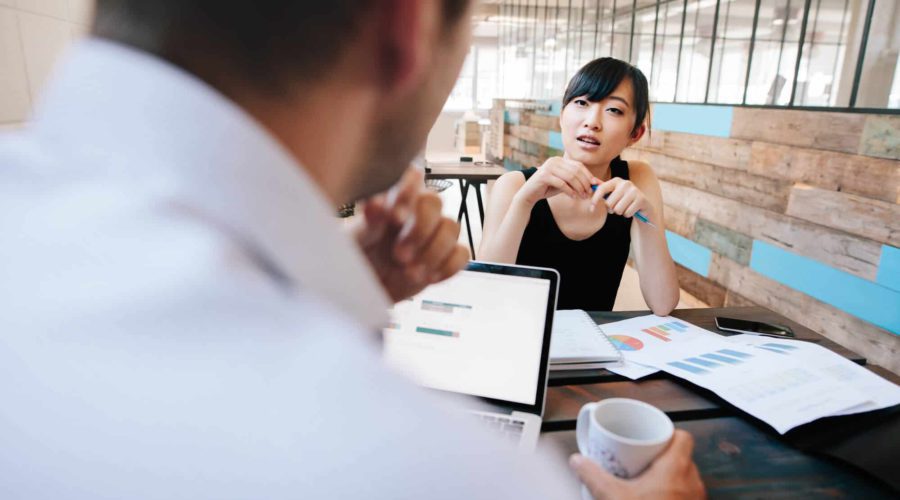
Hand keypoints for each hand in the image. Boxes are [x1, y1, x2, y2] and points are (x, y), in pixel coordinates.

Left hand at [352, 168, 468, 301]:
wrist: (366, 288)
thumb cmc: (357, 257)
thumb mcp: (354, 239)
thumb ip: (368, 221)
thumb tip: (377, 203)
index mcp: (394, 200)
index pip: (411, 178)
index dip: (409, 193)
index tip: (396, 218)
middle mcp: (416, 212)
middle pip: (435, 202)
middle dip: (420, 230)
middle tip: (399, 254)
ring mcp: (433, 234)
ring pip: (451, 227)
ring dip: (433, 252)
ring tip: (410, 272)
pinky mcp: (444, 257)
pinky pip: (461, 254)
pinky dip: (447, 267)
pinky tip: (427, 277)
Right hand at [515, 157, 597, 206]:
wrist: (529, 194)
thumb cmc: (548, 189)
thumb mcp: (564, 184)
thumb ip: (576, 182)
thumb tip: (595, 183)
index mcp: (559, 160)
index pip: (578, 165)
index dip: (588, 175)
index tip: (595, 184)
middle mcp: (554, 161)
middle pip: (576, 170)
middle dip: (584, 183)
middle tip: (589, 193)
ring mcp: (548, 167)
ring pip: (570, 177)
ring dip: (579, 188)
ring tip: (582, 196)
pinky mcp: (544, 176)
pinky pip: (562, 183)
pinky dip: (570, 191)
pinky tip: (573, 197)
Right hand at [569, 430, 705, 499]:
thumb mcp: (613, 497)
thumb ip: (592, 476)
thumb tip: (578, 461)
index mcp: (676, 468)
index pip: (682, 437)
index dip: (666, 433)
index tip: (648, 438)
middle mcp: (692, 482)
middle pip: (681, 457)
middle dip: (661, 457)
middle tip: (641, 460)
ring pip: (685, 479)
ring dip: (668, 478)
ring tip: (645, 482)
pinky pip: (685, 497)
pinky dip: (672, 495)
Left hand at [590, 177, 651, 218]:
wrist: (642, 207)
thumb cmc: (623, 200)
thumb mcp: (612, 193)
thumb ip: (603, 188)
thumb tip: (592, 181)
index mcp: (616, 180)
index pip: (602, 189)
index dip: (595, 199)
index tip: (591, 209)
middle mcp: (625, 183)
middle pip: (609, 203)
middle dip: (611, 209)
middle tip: (617, 207)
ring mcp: (634, 190)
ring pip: (617, 209)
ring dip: (620, 212)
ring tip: (625, 207)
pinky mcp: (641, 199)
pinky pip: (626, 213)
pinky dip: (627, 214)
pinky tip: (632, 210)